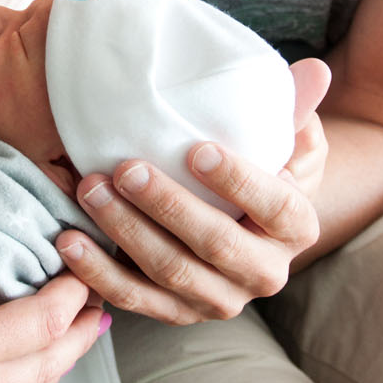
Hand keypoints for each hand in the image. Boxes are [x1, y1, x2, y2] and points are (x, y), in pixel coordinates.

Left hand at [53, 59, 328, 323]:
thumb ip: (290, 106)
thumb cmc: (253, 167)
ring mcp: (218, 298)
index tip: (195, 150)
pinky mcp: (176, 311)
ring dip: (125, 231)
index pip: (274, 205)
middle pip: (215, 243)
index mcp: (295, 226)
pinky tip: (70, 241)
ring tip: (90, 190)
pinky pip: (134, 299)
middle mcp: (264, 272)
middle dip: (167, 205)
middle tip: (125, 168)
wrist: (236, 222)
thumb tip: (312, 71)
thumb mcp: (278, 138)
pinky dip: (98, 274)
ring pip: (170, 272)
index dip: (237, 180)